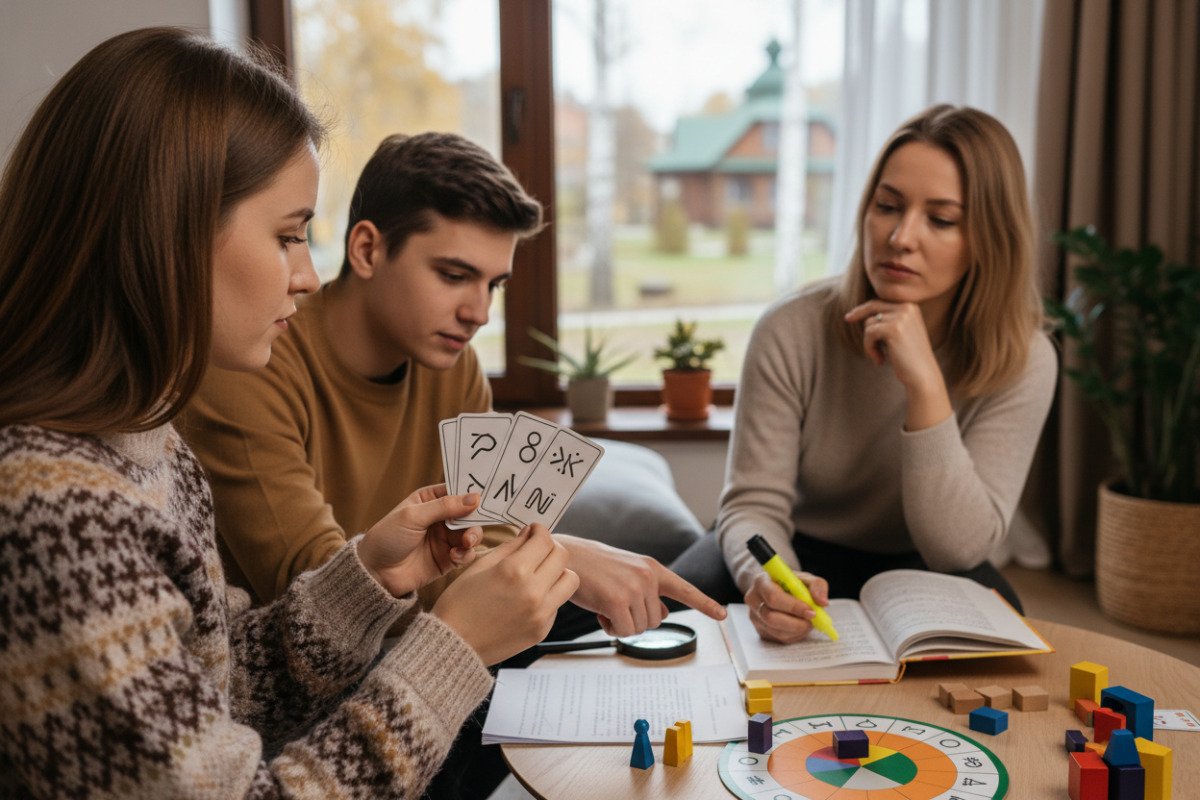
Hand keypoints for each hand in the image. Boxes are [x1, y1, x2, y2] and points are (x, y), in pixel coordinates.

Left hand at [357, 484, 483, 597]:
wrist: (375, 572)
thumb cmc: (388, 537)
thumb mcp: (413, 516)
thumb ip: (444, 507)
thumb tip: (475, 498)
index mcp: (431, 499)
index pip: (458, 491)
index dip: (472, 493)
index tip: (486, 496)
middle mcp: (441, 517)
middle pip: (469, 513)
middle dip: (475, 518)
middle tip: (473, 525)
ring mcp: (446, 538)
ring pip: (472, 533)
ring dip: (473, 536)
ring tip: (466, 542)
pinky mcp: (448, 559)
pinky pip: (467, 554)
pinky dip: (466, 554)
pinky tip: (455, 556)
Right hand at [432, 524, 578, 664]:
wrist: (453, 645)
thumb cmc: (459, 604)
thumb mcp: (479, 566)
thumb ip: (510, 547)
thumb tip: (529, 534)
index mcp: (514, 571)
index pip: (544, 540)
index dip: (540, 530)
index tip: (534, 531)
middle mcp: (533, 591)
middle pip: (562, 557)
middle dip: (550, 548)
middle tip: (538, 550)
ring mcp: (541, 613)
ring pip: (570, 580)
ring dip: (558, 572)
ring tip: (539, 574)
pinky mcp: (542, 630)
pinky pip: (557, 603)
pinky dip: (548, 595)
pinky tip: (528, 598)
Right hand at [555, 535, 726, 637]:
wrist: (565, 557)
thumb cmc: (594, 568)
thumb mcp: (627, 574)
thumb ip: (648, 592)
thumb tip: (662, 615)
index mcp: (652, 568)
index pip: (683, 588)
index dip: (704, 603)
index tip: (723, 614)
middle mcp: (648, 576)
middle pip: (655, 621)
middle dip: (634, 619)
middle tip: (614, 602)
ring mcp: (634, 588)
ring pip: (639, 628)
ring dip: (621, 623)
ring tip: (605, 603)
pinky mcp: (617, 601)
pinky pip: (623, 631)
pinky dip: (611, 627)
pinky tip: (599, 610)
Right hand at [744, 571, 828, 643]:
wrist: (778, 590)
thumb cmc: (791, 584)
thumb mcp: (806, 579)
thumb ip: (818, 586)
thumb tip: (822, 602)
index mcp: (762, 582)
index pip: (773, 597)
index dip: (793, 606)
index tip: (811, 611)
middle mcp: (753, 599)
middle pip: (771, 617)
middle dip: (796, 622)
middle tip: (812, 621)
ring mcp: (754, 616)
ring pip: (776, 630)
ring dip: (797, 630)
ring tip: (808, 622)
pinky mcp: (760, 630)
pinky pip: (778, 638)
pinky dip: (794, 635)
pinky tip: (800, 626)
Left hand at [844, 301, 951, 430]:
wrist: (923, 375)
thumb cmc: (910, 358)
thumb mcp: (901, 334)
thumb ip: (888, 321)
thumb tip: (863, 314)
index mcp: (911, 307)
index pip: (881, 302)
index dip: (864, 308)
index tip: (849, 315)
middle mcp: (907, 307)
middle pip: (873, 307)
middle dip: (858, 314)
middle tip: (847, 319)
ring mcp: (901, 317)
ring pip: (869, 323)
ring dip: (869, 342)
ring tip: (879, 356)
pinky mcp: (893, 329)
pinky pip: (869, 333)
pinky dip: (869, 348)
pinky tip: (879, 360)